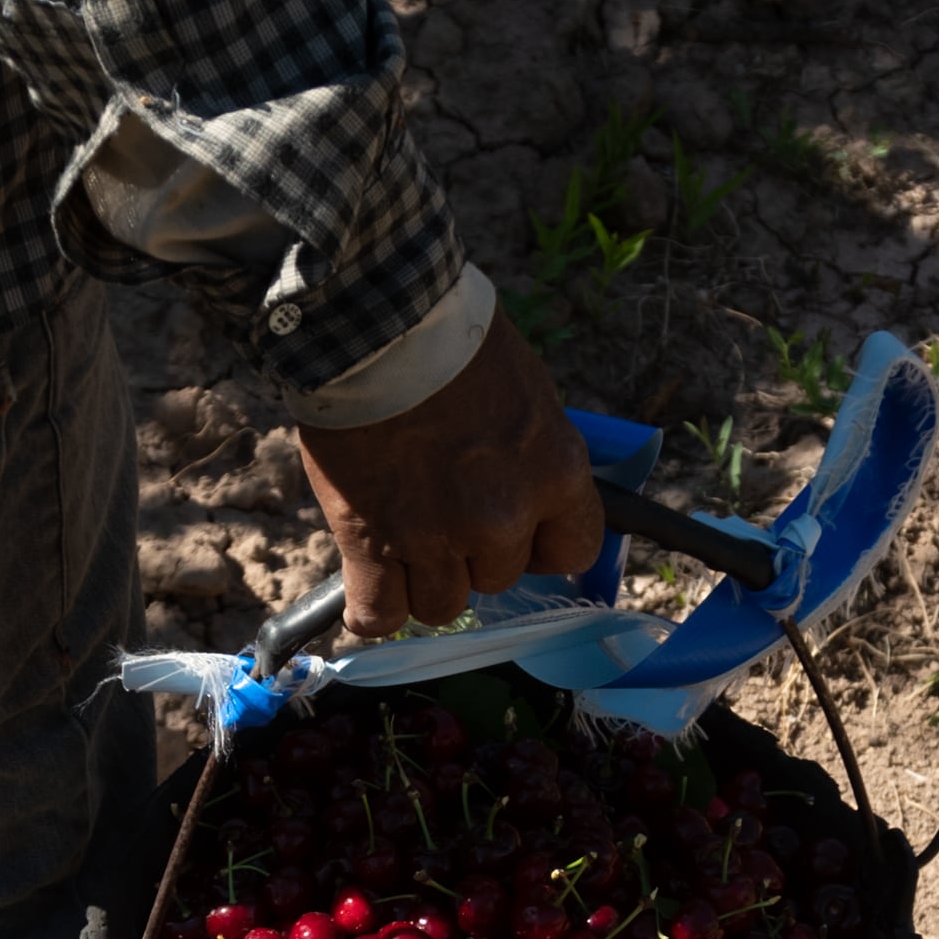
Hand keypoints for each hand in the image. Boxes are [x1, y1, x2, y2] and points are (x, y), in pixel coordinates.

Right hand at [293, 312, 603, 636]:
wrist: (375, 324)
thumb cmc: (454, 344)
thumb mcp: (529, 395)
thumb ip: (534, 459)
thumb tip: (530, 500)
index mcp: (556, 473)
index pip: (573, 552)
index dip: (541, 547)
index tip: (520, 534)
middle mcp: (503, 518)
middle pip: (498, 578)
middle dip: (473, 552)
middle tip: (443, 505)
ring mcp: (436, 536)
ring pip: (440, 604)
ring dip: (424, 577)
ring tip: (402, 532)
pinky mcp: (371, 544)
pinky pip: (379, 614)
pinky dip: (371, 608)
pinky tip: (365, 589)